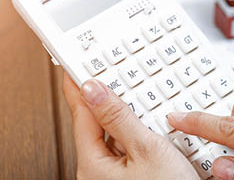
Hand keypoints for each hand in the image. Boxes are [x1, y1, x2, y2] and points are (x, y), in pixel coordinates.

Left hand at [62, 72, 198, 179]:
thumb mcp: (147, 149)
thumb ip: (119, 118)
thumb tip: (95, 90)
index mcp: (94, 164)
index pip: (81, 114)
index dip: (81, 86)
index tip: (79, 65)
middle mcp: (99, 171)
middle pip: (97, 124)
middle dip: (106, 98)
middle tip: (110, 73)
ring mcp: (116, 175)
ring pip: (117, 135)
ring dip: (129, 116)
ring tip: (137, 97)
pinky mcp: (134, 176)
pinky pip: (130, 147)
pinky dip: (140, 132)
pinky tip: (153, 125)